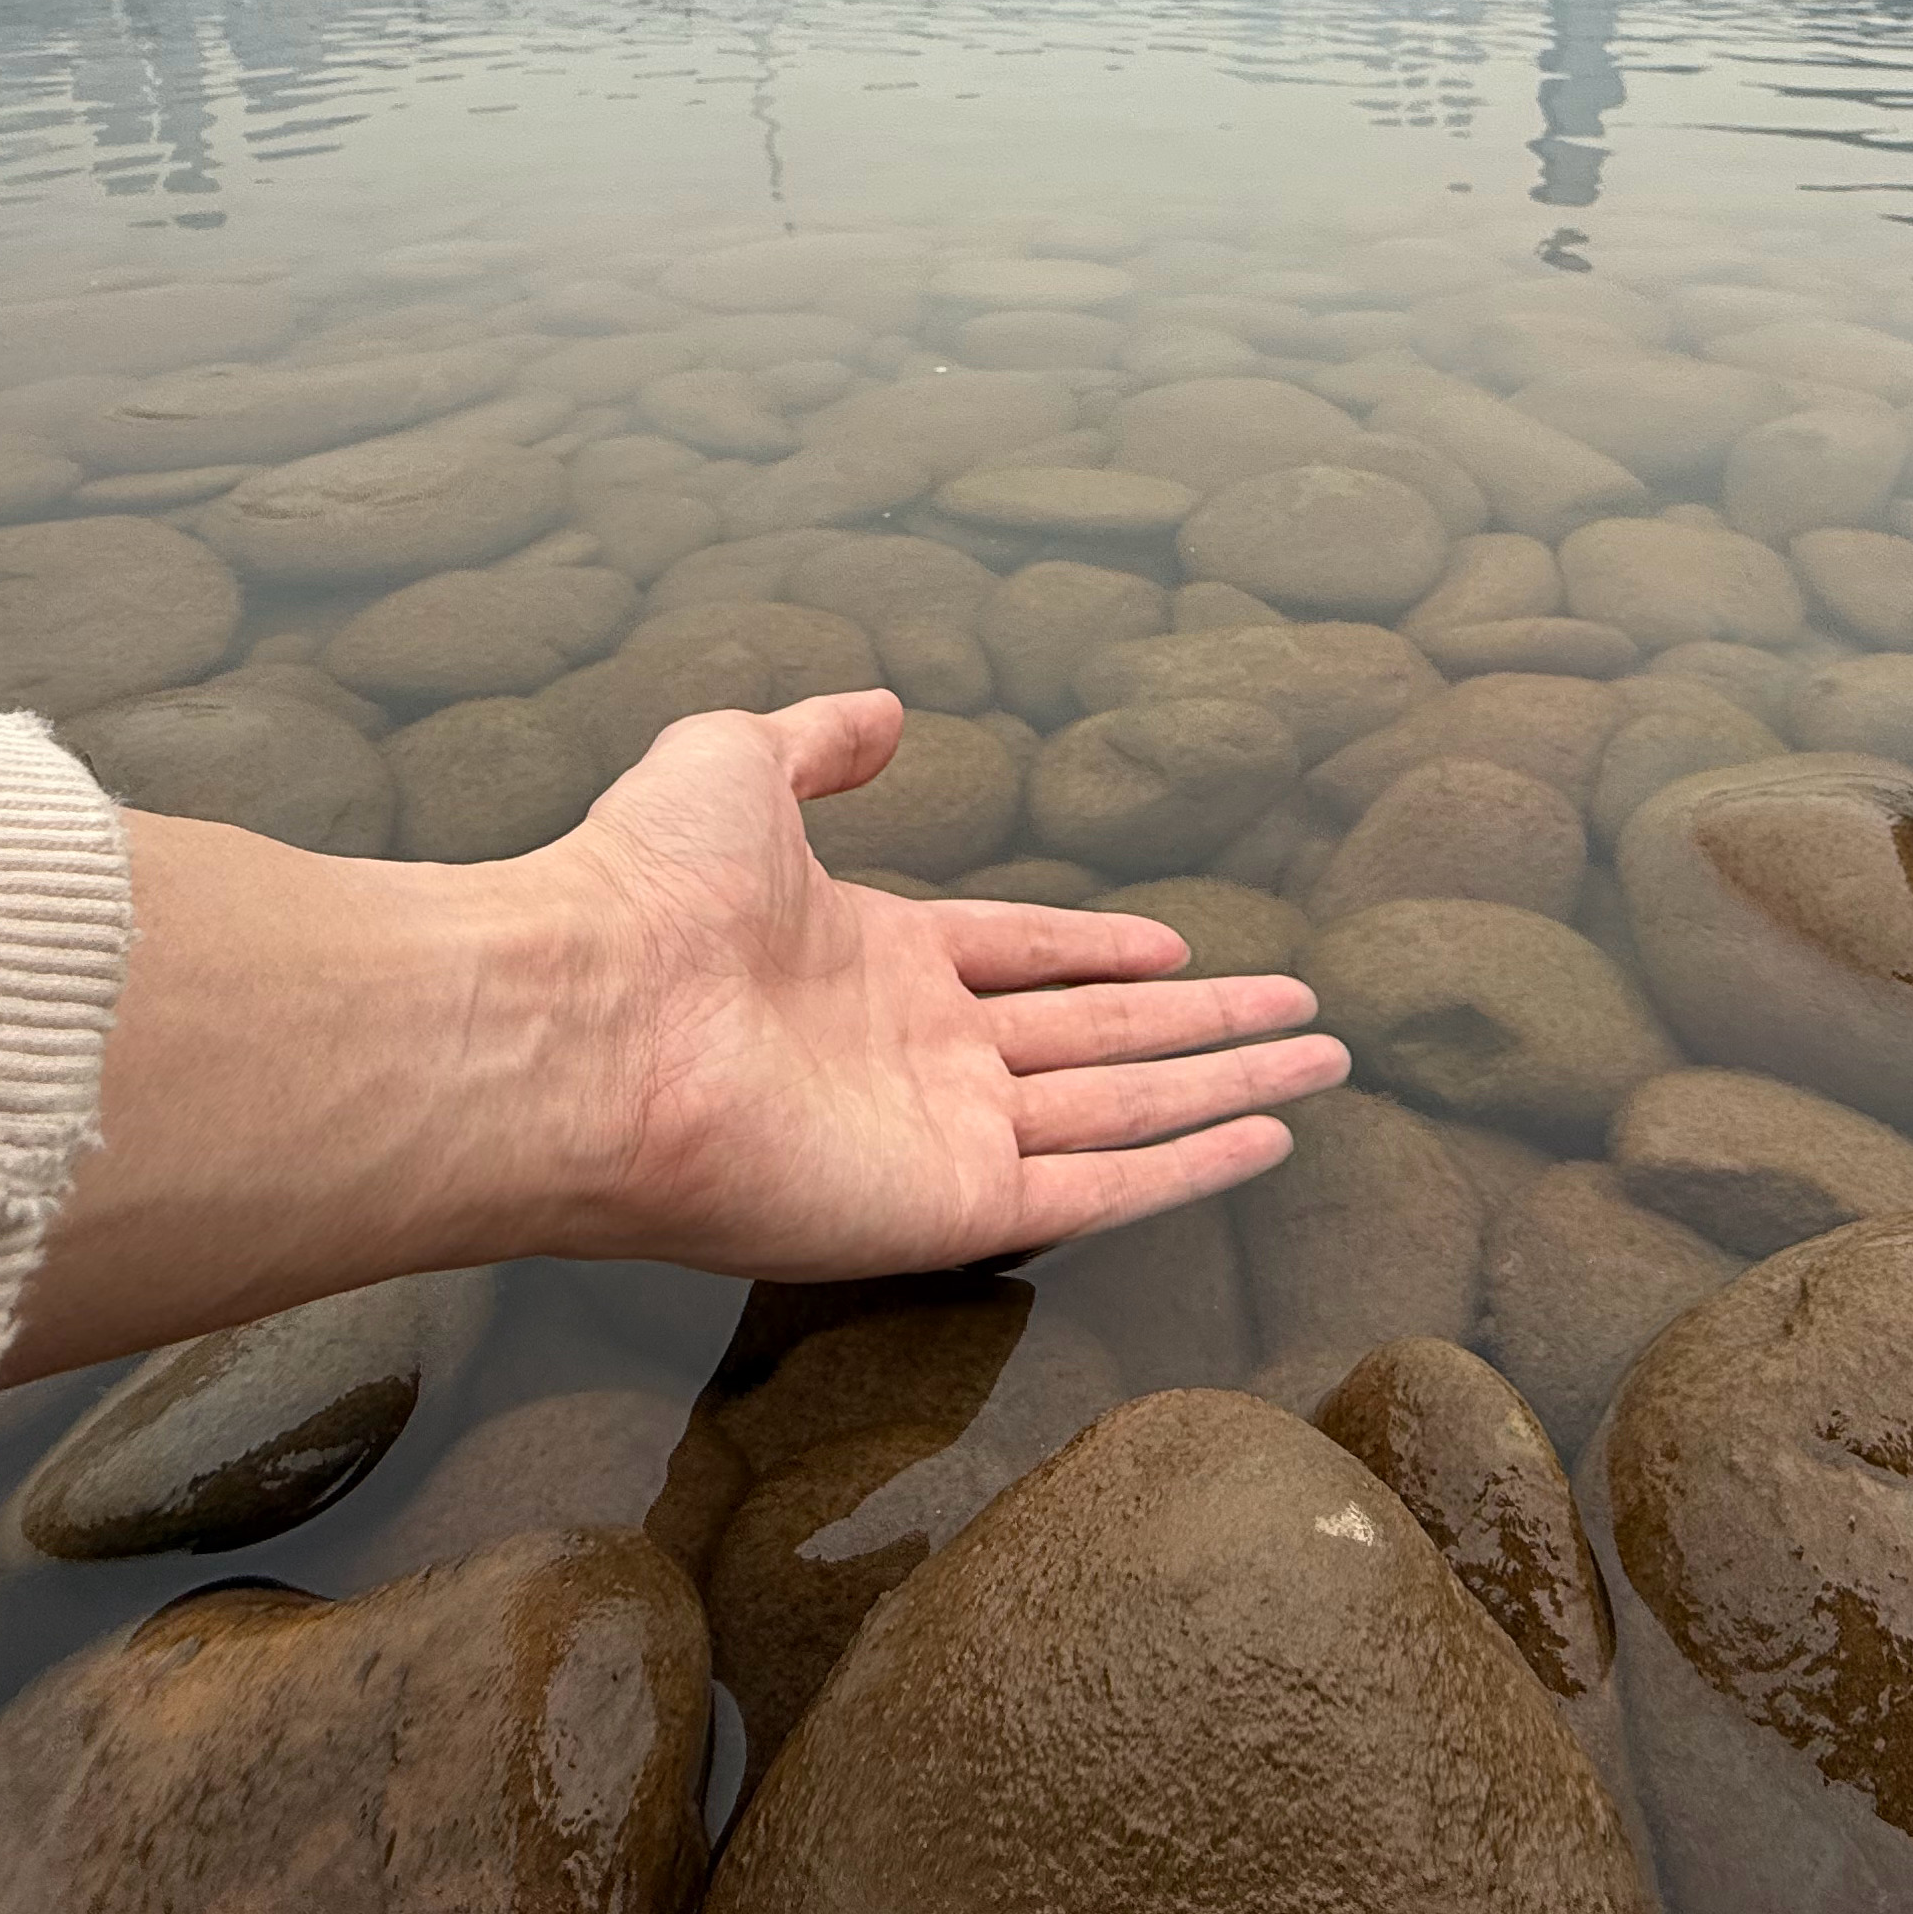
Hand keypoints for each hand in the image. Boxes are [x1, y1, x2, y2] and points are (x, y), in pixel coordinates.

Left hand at [2, 690, 1345, 1379]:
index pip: (1021, 956)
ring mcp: (942, 1132)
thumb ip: (817, 742)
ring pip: (1122, 1108)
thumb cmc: (641, 886)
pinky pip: (1100, 1185)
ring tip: (1327, 1068)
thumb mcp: (734, 763)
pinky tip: (1266, 1136)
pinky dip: (1188, 1166)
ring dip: (1226, 1086)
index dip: (1102, 947)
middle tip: (1304, 1016)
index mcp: (873, 959)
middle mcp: (919, 1053)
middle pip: (1096, 1036)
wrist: (585, 1018)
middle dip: (1203, 1024)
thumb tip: (884, 708)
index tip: (1185, 943)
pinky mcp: (955, 1204)